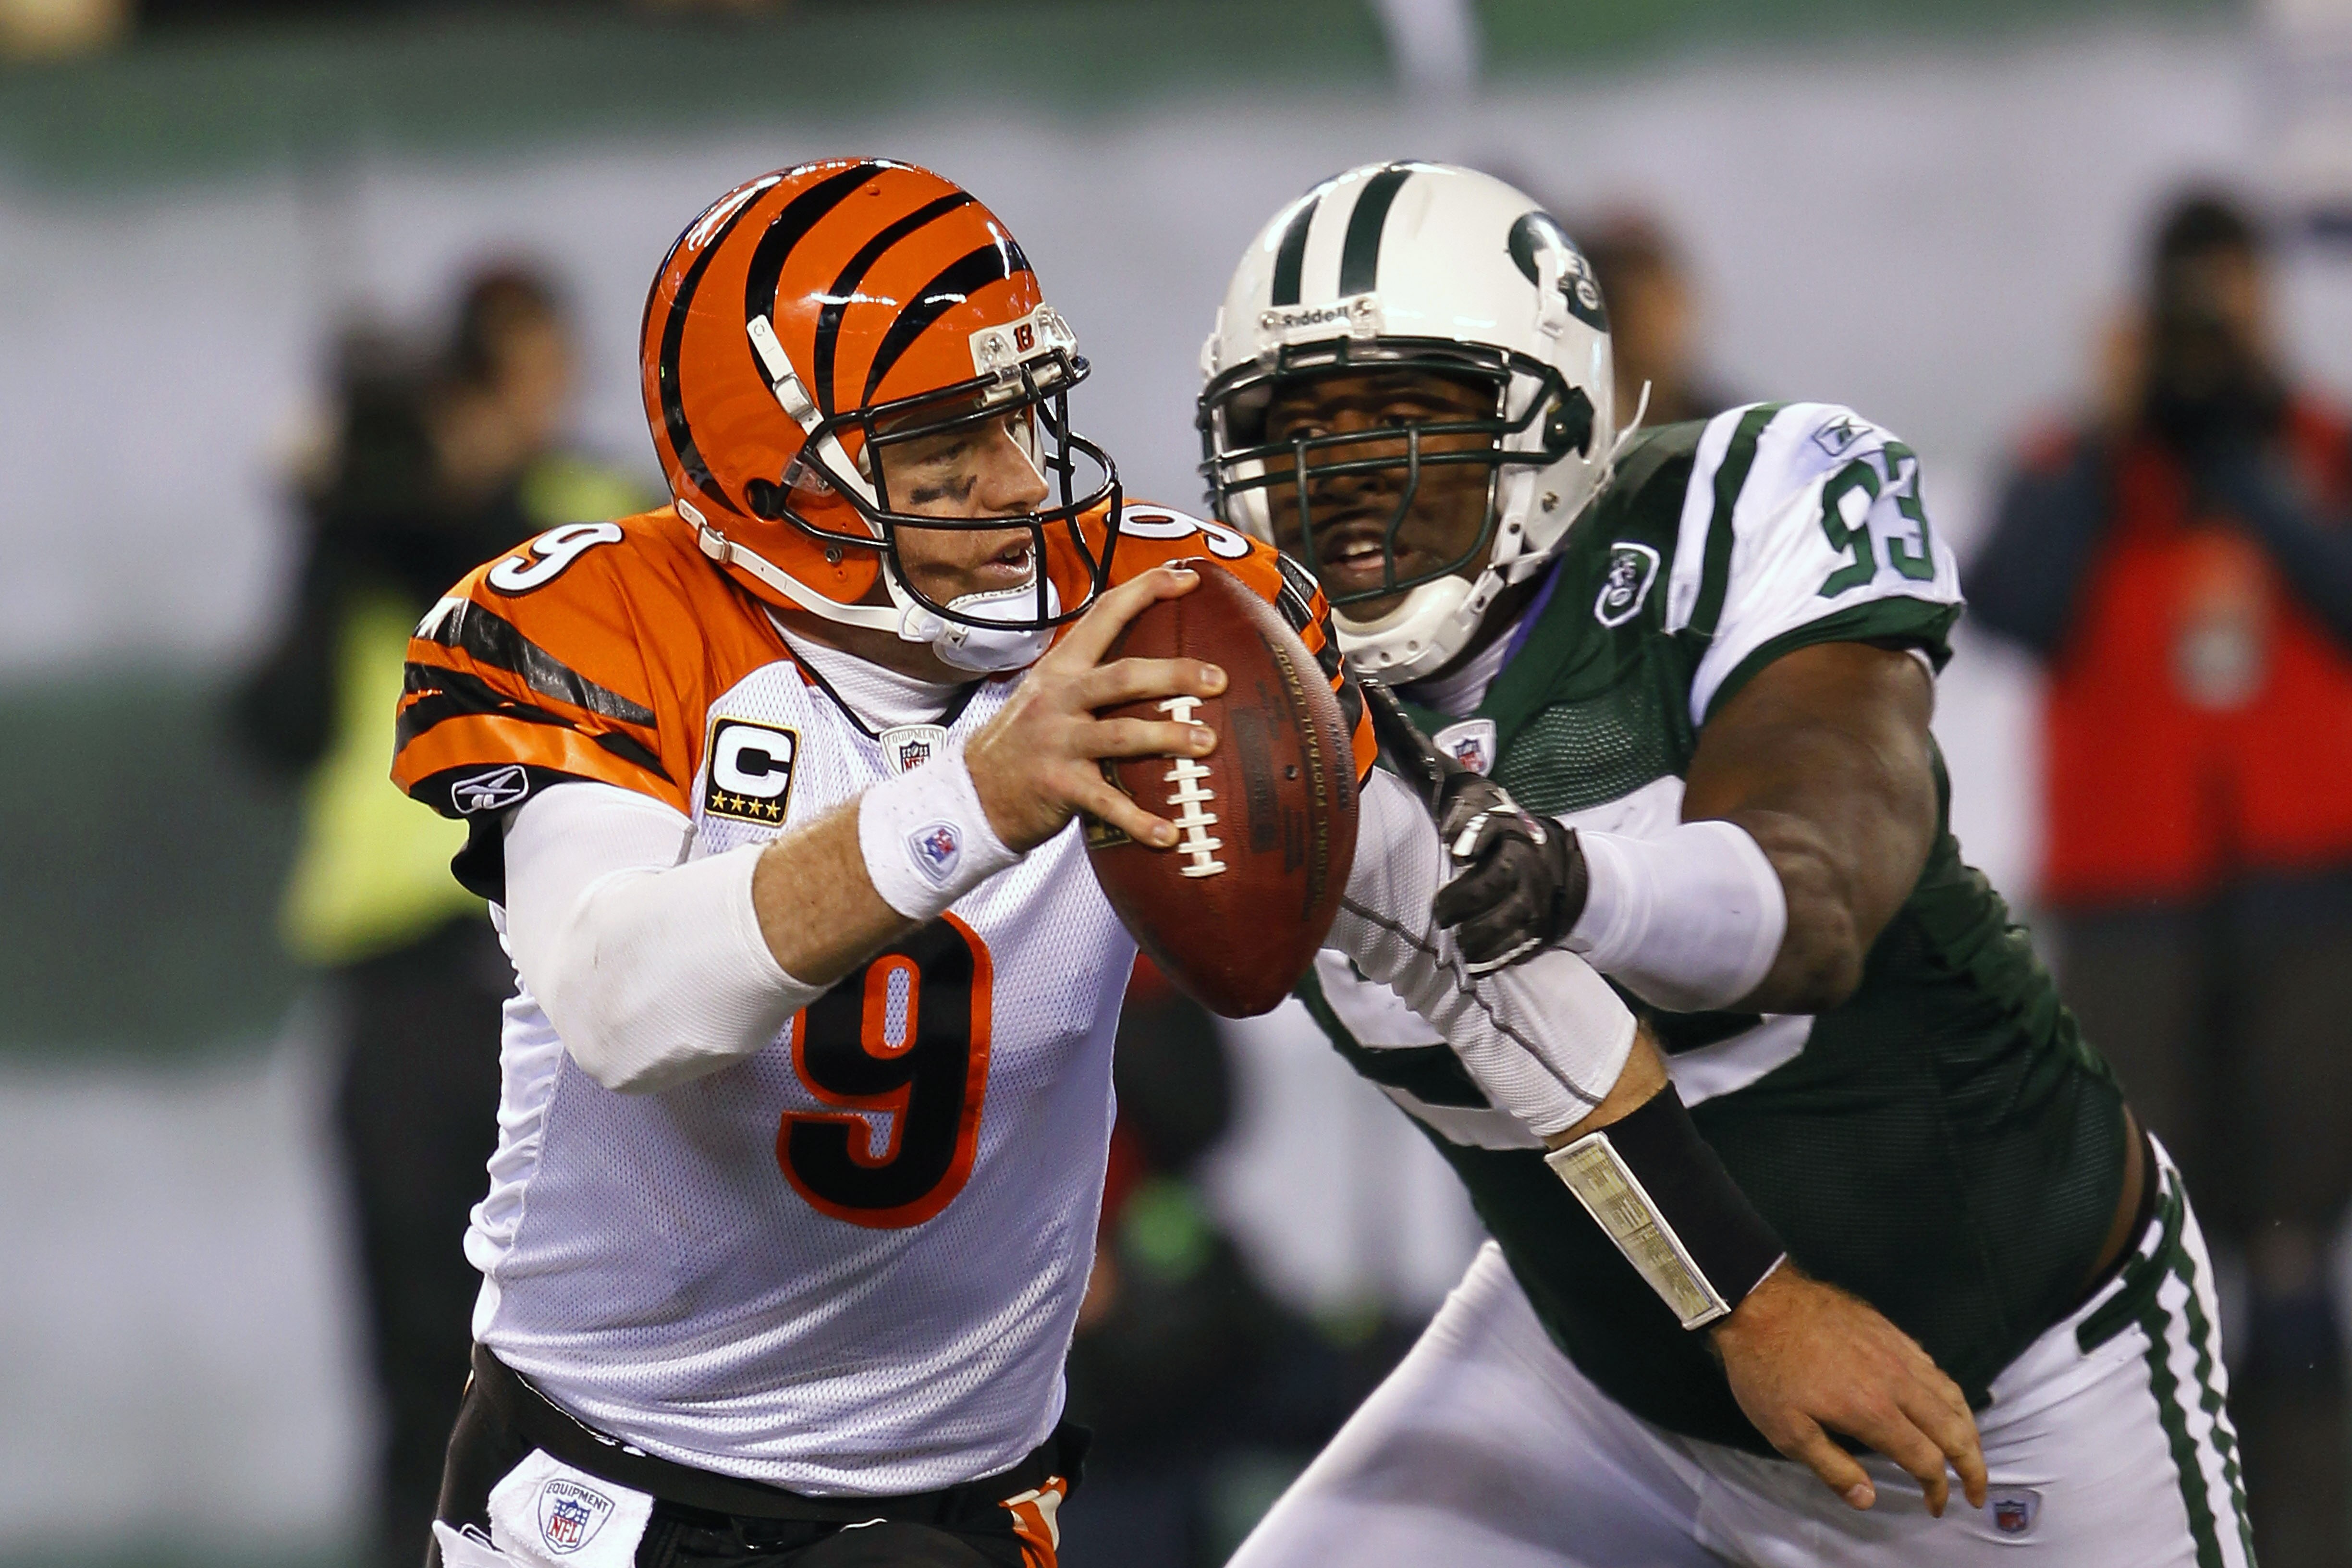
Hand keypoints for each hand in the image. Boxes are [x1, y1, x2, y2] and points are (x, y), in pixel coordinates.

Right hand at [964, 565, 1225, 851]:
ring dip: (1168, 738)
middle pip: (1123, 676)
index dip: (1146, 590)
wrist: (972, 791)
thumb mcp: (1050, 695)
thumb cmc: (1025, 741)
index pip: (1104, 614)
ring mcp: (1057, 742)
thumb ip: (1094, 678)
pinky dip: (1139, 820)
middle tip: (1219, 679)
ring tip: (1208, 742)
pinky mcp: (1058, 787)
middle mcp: (1059, 698)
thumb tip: (1158, 665)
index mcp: (1062, 668)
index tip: (1188, 578)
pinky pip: (1106, 802)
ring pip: (1121, 734)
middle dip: (1174, 674)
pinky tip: (1169, 834)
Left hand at [1429, 774, 1587, 972]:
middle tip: (1441, 912)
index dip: (1473, 830)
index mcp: (1505, 822)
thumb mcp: (1466, 790)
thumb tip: (1380, 711)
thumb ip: (1423, 760)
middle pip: (1494, 881)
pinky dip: (1492, 959)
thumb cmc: (1491, 824)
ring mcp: (1533, 898)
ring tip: (1457, 938)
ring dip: (1475, 936)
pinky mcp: (1537, 930)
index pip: (1492, 822)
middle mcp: (1523, 860)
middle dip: (1463, 900)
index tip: (1454, 845)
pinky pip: (1514, 950)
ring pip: (1504, 922)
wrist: (1558, 867)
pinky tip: (1472, 963)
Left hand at [1712, 1265, 1987, 1516]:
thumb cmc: (1765, 1370)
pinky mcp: (1889, 1330)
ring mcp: (1897, 1351)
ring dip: (1968, 1428)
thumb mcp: (1786, 1431)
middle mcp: (1897, 1381)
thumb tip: (1869, 1500)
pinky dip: (1948, 1392)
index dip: (1938, 1488)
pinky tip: (1940, 1402)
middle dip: (1973, 1465)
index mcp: (1874, 1411)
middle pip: (1954, 1428)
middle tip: (1978, 1491)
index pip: (1926, 1459)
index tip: (1937, 1507)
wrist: (1758, 1301)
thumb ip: (1832, 1468)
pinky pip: (1933, 1366)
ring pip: (1951, 1393)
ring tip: (1970, 1452)